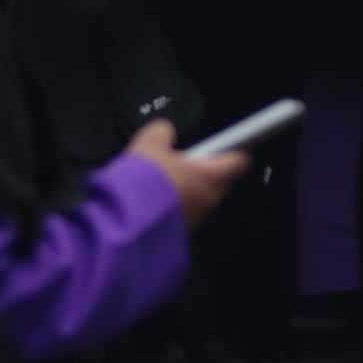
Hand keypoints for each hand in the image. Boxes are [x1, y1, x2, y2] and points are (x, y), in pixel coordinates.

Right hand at [126, 119, 247, 226]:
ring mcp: (196, 218)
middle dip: (207, 170)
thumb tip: (165, 131)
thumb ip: (162, 131)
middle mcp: (209, 199)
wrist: (124, 221)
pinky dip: (175, 205)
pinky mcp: (180, 231)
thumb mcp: (149, 143)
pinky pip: (184, 213)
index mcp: (212, 176)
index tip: (232, 144)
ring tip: (165, 180)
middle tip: (187, 160)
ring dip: (189, 189)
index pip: (239, 161)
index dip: (235, 149)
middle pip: (220, 181)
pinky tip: (154, 199)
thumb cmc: (144, 183)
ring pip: (201, 198)